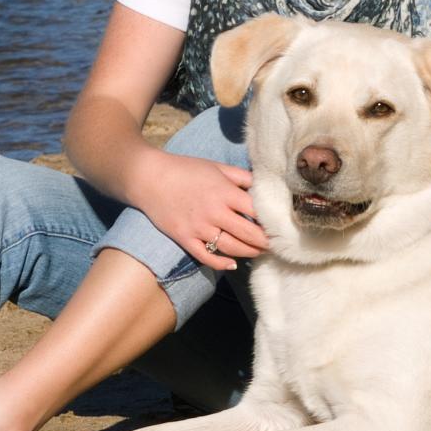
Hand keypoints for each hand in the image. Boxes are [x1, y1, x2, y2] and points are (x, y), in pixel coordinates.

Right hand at [139, 153, 267, 270]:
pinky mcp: (185, 239)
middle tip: (277, 245)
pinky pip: (207, 257)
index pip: (256, 211)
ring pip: (232, 248)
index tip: (281, 225)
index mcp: (224, 192)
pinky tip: (233, 264)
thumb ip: (241, 176)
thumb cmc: (185, 169)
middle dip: (266, 242)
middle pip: (249, 233)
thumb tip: (263, 184)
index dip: (271, 220)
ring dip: (250, 253)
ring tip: (260, 252)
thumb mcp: (216, 167)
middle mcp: (214, 212)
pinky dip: (222, 263)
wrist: (149, 177)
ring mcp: (199, 228)